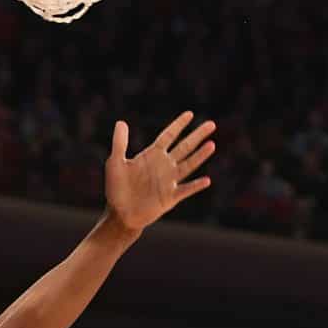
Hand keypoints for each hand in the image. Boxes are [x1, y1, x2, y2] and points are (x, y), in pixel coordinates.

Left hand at [104, 111, 216, 232]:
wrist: (120, 214)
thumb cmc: (116, 188)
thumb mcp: (115, 163)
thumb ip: (119, 143)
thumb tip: (121, 122)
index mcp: (152, 156)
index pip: (168, 136)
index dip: (178, 125)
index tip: (190, 114)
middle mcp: (163, 166)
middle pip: (184, 147)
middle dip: (197, 136)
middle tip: (211, 124)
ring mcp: (169, 181)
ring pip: (188, 165)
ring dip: (200, 156)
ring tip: (211, 145)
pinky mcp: (170, 197)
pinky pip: (185, 190)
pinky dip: (195, 186)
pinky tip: (206, 180)